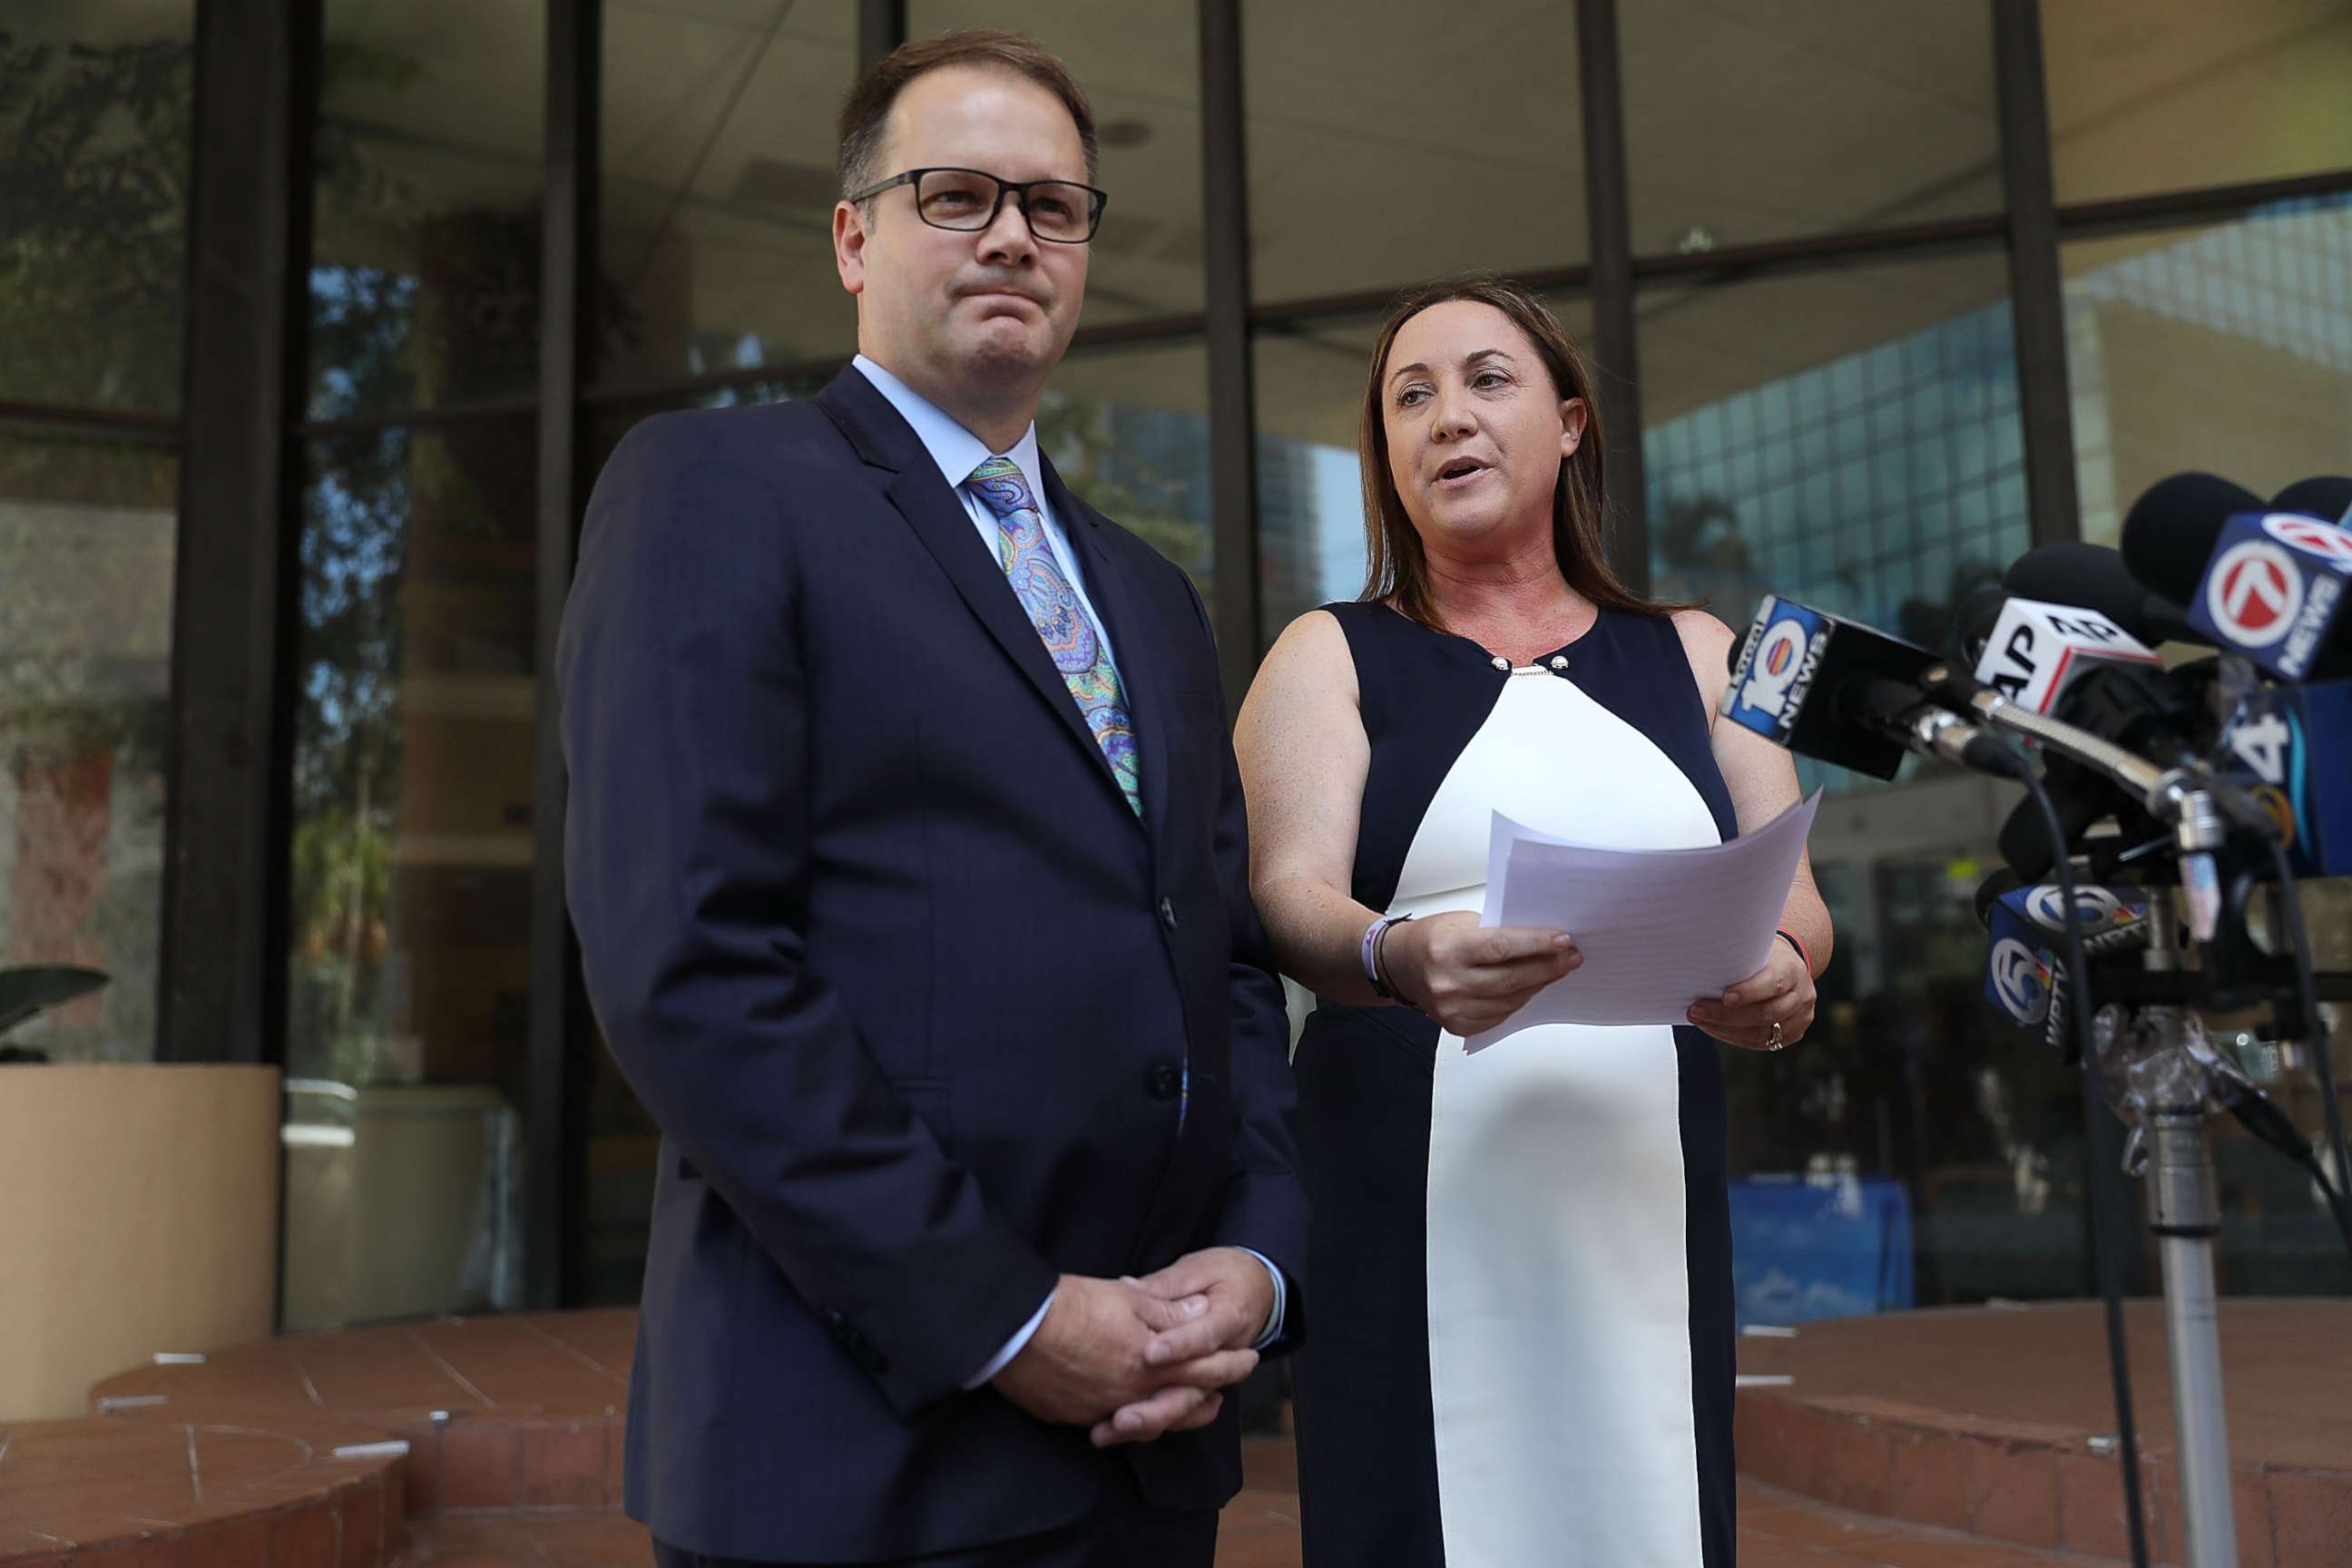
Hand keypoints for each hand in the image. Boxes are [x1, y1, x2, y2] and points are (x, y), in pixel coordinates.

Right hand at [990, 1274, 1258, 1433]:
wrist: (1013, 1330)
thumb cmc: (1071, 1306)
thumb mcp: (1129, 1298)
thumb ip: (1169, 1311)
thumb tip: (1203, 1311)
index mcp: (1151, 1363)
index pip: (1204, 1368)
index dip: (1230, 1363)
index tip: (1250, 1358)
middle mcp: (1131, 1394)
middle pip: (1181, 1403)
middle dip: (1207, 1398)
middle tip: (1223, 1396)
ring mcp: (1101, 1410)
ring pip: (1148, 1421)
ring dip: (1172, 1413)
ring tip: (1187, 1407)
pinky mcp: (1072, 1415)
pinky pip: (1109, 1422)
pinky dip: (1128, 1418)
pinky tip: (1129, 1411)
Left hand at [1091, 1248, 1276, 1447]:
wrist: (1255, 1289)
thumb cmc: (1223, 1275)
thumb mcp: (1198, 1269)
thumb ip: (1166, 1286)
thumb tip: (1129, 1288)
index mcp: (1230, 1317)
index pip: (1206, 1336)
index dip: (1179, 1346)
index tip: (1150, 1354)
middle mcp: (1225, 1356)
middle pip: (1194, 1390)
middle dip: (1157, 1407)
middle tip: (1122, 1416)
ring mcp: (1211, 1377)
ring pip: (1182, 1409)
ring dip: (1146, 1423)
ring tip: (1108, 1430)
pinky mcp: (1197, 1387)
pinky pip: (1175, 1413)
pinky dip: (1145, 1425)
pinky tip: (1110, 1432)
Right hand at [1382, 911, 1580, 1036]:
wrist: (1401, 965)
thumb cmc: (1433, 939)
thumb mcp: (1462, 922)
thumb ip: (1498, 932)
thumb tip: (1541, 939)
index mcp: (1447, 950)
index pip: (1501, 947)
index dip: (1536, 945)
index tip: (1563, 940)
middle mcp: (1448, 983)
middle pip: (1511, 978)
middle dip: (1548, 966)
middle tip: (1572, 956)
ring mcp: (1453, 1009)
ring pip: (1511, 1000)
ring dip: (1539, 984)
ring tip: (1557, 969)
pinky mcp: (1459, 1025)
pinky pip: (1502, 1014)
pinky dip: (1521, 999)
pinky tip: (1531, 986)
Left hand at [1687, 940, 1813, 1050]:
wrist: (1790, 967)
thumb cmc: (1766, 957)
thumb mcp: (1757, 949)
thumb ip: (1738, 959)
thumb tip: (1699, 968)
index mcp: (1793, 970)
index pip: (1774, 984)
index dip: (1749, 992)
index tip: (1724, 996)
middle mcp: (1801, 996)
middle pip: (1765, 1013)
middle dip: (1726, 1016)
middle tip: (1696, 1010)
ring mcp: (1800, 1018)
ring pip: (1762, 1033)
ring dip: (1725, 1029)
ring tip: (1700, 1020)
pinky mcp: (1793, 1034)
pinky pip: (1761, 1043)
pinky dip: (1734, 1037)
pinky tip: (1714, 1028)